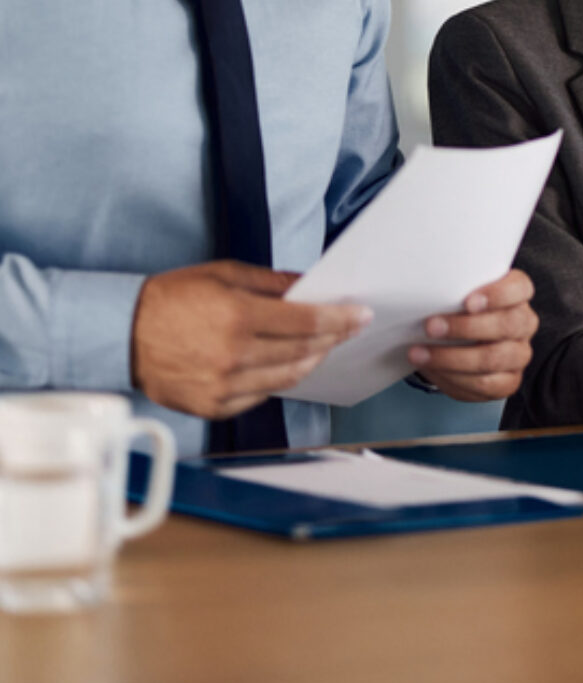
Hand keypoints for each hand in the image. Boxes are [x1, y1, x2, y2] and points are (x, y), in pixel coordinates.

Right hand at [131, 261, 371, 419]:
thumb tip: (308, 286)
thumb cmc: (172, 299)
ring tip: (326, 346)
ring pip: (287, 377)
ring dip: (312, 360)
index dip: (339, 319)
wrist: (121, 335)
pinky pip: (260, 395)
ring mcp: (221, 386)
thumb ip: (271, 283)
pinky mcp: (210, 407)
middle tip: (351, 328)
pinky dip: (280, 379)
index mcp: (237, 318)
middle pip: (302, 351)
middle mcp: (232, 356)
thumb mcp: (224, 275)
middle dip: (334, 338)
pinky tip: (289, 365)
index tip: (361, 315)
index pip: (305, 322)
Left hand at [408, 269, 537, 403]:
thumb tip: (429, 294)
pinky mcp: (509, 381)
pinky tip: (434, 369)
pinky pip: (485, 384)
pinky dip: (455, 378)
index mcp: (519, 295)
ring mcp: (520, 354)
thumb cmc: (461, 311)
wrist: (462, 342)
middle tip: (431, 326)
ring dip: (452, 358)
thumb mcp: (460, 294)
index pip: (519, 288)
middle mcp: (524, 323)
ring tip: (421, 353)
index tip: (467, 301)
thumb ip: (455, 292)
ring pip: (493, 358)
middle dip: (465, 328)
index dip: (496, 295)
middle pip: (506, 325)